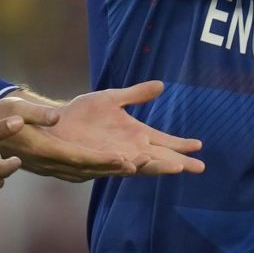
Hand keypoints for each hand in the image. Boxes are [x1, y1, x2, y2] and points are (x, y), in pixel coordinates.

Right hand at [0, 95, 138, 181]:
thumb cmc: (0, 116)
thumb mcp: (16, 110)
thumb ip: (36, 114)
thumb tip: (55, 116)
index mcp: (43, 150)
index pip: (79, 158)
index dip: (103, 160)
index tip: (125, 160)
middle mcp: (48, 163)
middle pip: (87, 169)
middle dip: (115, 168)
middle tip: (143, 164)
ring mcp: (47, 167)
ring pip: (83, 173)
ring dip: (108, 171)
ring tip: (135, 167)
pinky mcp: (48, 165)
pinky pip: (76, 171)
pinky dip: (95, 170)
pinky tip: (109, 166)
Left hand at [34, 81, 203, 179]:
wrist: (54, 124)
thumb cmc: (82, 114)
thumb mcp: (112, 99)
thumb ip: (136, 95)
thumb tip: (161, 85)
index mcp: (136, 136)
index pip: (164, 143)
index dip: (181, 145)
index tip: (199, 145)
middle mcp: (129, 150)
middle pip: (158, 159)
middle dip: (177, 162)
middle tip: (198, 167)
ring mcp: (112, 158)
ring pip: (138, 166)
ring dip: (155, 166)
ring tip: (175, 166)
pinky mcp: (93, 160)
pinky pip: (109, 163)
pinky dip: (122, 164)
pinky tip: (132, 162)